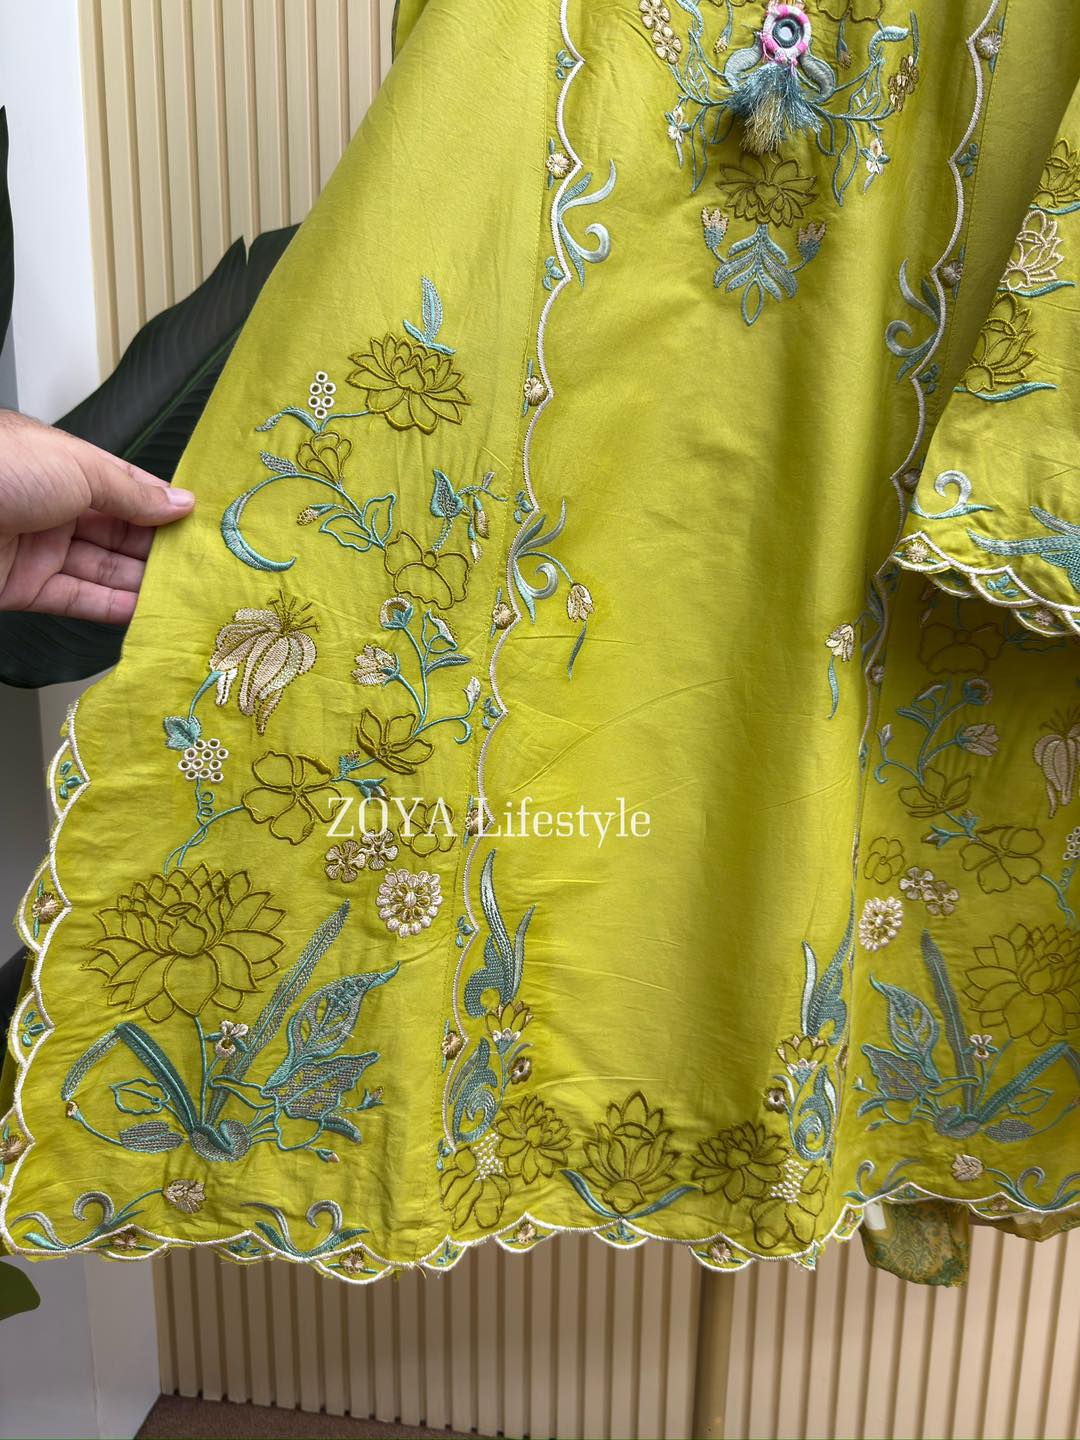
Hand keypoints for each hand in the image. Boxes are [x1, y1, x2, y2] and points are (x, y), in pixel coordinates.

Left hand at [0, 409, 193, 624]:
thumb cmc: (1, 468)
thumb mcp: (79, 468)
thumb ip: (132, 493)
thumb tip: (182, 503)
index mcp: (67, 468)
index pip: (128, 490)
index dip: (166, 508)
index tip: (206, 528)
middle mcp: (56, 507)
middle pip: (120, 533)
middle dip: (161, 550)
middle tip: (207, 568)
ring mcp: (40, 549)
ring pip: (103, 570)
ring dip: (145, 583)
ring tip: (190, 595)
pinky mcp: (25, 589)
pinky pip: (78, 600)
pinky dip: (114, 608)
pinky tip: (149, 612)